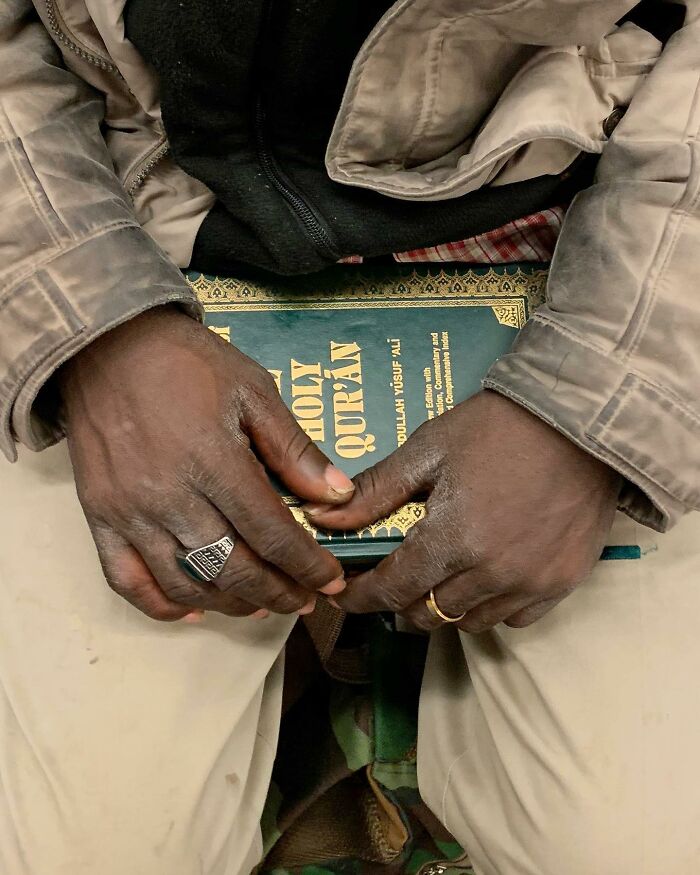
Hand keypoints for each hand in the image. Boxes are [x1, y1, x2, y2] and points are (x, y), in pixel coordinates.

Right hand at [59, 307, 352, 621]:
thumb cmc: (186, 361)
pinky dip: (161, 605)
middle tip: (304, 601)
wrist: (106, 344)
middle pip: (233, 567)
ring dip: (230, 603)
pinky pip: (126, 580)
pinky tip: (193, 610)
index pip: (272, 533)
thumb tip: (337, 495)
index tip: (331, 582)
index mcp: (214, 460)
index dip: (307, 566)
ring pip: (185, 582)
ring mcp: (130, 510)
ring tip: (260, 604)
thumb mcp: (253, 390)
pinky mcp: (99, 516)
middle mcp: (170, 495)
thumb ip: (293, 448)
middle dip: (278, 593)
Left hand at [304, 391, 620, 631]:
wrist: (580, 420)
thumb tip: (324, 515)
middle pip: (427, 614)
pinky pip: (515, 618)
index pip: (392, 589)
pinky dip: (492, 607)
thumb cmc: (499, 427)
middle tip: (392, 581)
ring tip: (439, 577)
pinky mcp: (563, 581)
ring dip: (444, 606)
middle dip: (399, 603)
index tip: (346, 594)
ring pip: (469, 621)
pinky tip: (485, 578)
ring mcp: (532, 581)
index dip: (361, 597)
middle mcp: (492, 572)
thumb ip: (376, 490)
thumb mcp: (429, 449)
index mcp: (453, 537)